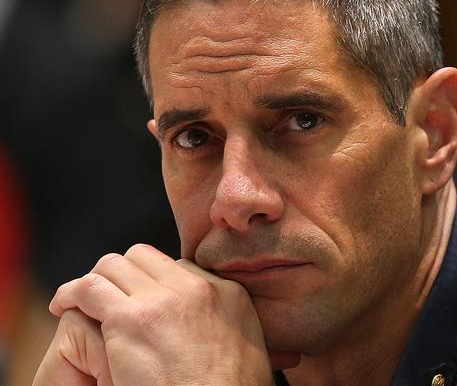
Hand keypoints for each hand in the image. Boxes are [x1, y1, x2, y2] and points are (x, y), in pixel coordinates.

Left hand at [34, 244, 273, 385]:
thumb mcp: (246, 346)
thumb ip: (224, 320)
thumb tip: (205, 318)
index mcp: (228, 293)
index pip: (180, 267)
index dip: (156, 284)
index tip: (144, 304)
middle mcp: (197, 288)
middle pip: (145, 258)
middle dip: (123, 274)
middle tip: (108, 298)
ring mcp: (163, 301)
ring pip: (114, 265)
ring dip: (95, 280)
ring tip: (80, 299)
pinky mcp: (130, 320)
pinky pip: (89, 288)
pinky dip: (71, 293)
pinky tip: (63, 304)